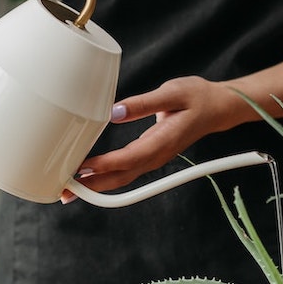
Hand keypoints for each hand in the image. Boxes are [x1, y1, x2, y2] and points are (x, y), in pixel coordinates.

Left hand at [64, 76, 236, 198]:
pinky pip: (125, 171)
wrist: (218, 108)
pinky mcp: (150, 155)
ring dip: (96, 184)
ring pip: (122, 177)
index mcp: (162, 142)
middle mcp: (156, 156)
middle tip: (64, 191)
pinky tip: (89, 174)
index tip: (81, 168)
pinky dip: (106, 176)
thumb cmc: (197, 97)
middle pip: (120, 177)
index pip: (128, 158)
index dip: (104, 165)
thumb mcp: (172, 92)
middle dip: (92, 186)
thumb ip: (143, 103)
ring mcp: (153, 158)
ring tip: (69, 188)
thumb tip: (114, 112)